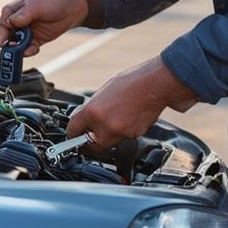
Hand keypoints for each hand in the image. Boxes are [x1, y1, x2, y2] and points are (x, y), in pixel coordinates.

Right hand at [0, 0, 87, 56]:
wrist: (70, 9)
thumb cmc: (51, 2)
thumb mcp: (35, 5)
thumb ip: (22, 14)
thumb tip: (10, 22)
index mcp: (11, 12)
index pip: (2, 27)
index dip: (4, 37)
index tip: (9, 43)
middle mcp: (16, 23)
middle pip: (7, 39)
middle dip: (11, 46)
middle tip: (19, 49)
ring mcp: (24, 32)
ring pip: (16, 46)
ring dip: (21, 50)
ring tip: (30, 47)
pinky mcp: (34, 40)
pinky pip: (27, 50)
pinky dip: (29, 51)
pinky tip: (36, 48)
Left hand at [66, 56, 198, 152]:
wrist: (156, 84)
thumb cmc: (133, 82)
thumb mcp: (104, 91)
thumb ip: (94, 108)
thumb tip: (88, 119)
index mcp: (92, 110)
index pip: (73, 130)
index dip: (72, 134)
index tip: (73, 135)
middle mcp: (104, 125)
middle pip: (90, 145)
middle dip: (89, 141)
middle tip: (91, 135)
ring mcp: (119, 132)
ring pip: (107, 143)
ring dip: (107, 136)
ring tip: (116, 118)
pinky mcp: (133, 136)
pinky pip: (122, 139)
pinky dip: (123, 132)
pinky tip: (128, 118)